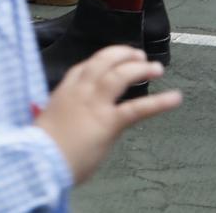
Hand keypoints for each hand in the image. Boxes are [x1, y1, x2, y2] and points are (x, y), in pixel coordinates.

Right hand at [35, 45, 180, 184]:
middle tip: (137, 55)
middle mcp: (79, 92)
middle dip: (121, 55)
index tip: (111, 59)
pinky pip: (138, 108)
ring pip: (118, 76)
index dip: (99, 61)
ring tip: (156, 67)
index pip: (82, 68)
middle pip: (101, 62)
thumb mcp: (48, 124)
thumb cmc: (41, 148)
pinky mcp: (109, 122)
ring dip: (139, 68)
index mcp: (63, 92)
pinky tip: (175, 97)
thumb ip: (61, 119)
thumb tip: (68, 125)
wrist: (40, 160)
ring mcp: (94, 105)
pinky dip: (159, 102)